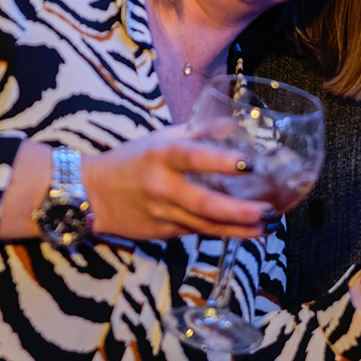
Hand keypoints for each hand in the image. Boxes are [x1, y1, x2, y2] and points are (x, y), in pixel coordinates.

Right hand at [82, 128, 275, 240]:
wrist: (92, 195)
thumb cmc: (130, 160)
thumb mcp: (159, 138)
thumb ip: (196, 133)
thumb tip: (232, 127)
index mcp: (161, 155)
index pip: (194, 157)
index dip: (222, 162)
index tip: (250, 164)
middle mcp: (162, 186)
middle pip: (205, 204)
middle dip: (239, 211)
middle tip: (268, 210)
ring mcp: (163, 214)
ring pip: (206, 226)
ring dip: (239, 229)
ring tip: (267, 226)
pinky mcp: (164, 233)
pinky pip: (198, 233)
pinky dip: (223, 233)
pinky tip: (246, 232)